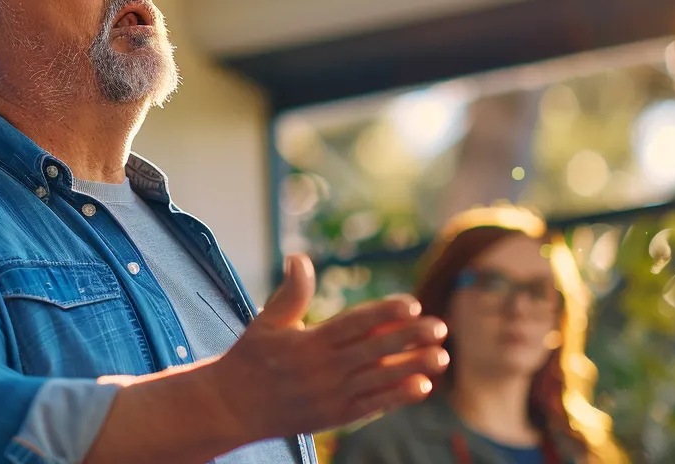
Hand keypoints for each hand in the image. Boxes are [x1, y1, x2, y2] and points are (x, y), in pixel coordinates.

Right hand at [202, 254, 447, 442]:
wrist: (232, 407)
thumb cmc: (251, 358)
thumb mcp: (267, 321)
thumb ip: (291, 293)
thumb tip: (298, 257)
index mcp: (308, 341)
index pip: (354, 323)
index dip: (384, 313)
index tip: (411, 303)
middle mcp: (322, 368)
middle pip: (374, 350)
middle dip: (410, 338)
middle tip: (440, 327)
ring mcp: (330, 394)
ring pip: (380, 378)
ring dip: (413, 367)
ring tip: (442, 356)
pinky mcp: (334, 416)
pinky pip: (372, 405)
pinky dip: (397, 396)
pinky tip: (422, 385)